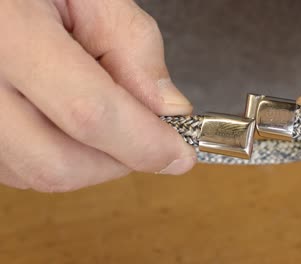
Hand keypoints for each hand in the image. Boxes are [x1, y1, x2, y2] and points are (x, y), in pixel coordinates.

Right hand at [0, 0, 195, 191]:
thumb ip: (134, 47)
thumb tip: (169, 109)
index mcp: (9, 33)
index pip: (89, 112)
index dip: (144, 143)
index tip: (180, 154)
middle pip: (59, 163)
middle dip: (119, 161)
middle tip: (146, 137)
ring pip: (38, 174)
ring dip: (92, 161)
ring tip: (102, 114)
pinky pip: (20, 169)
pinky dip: (62, 156)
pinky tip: (70, 122)